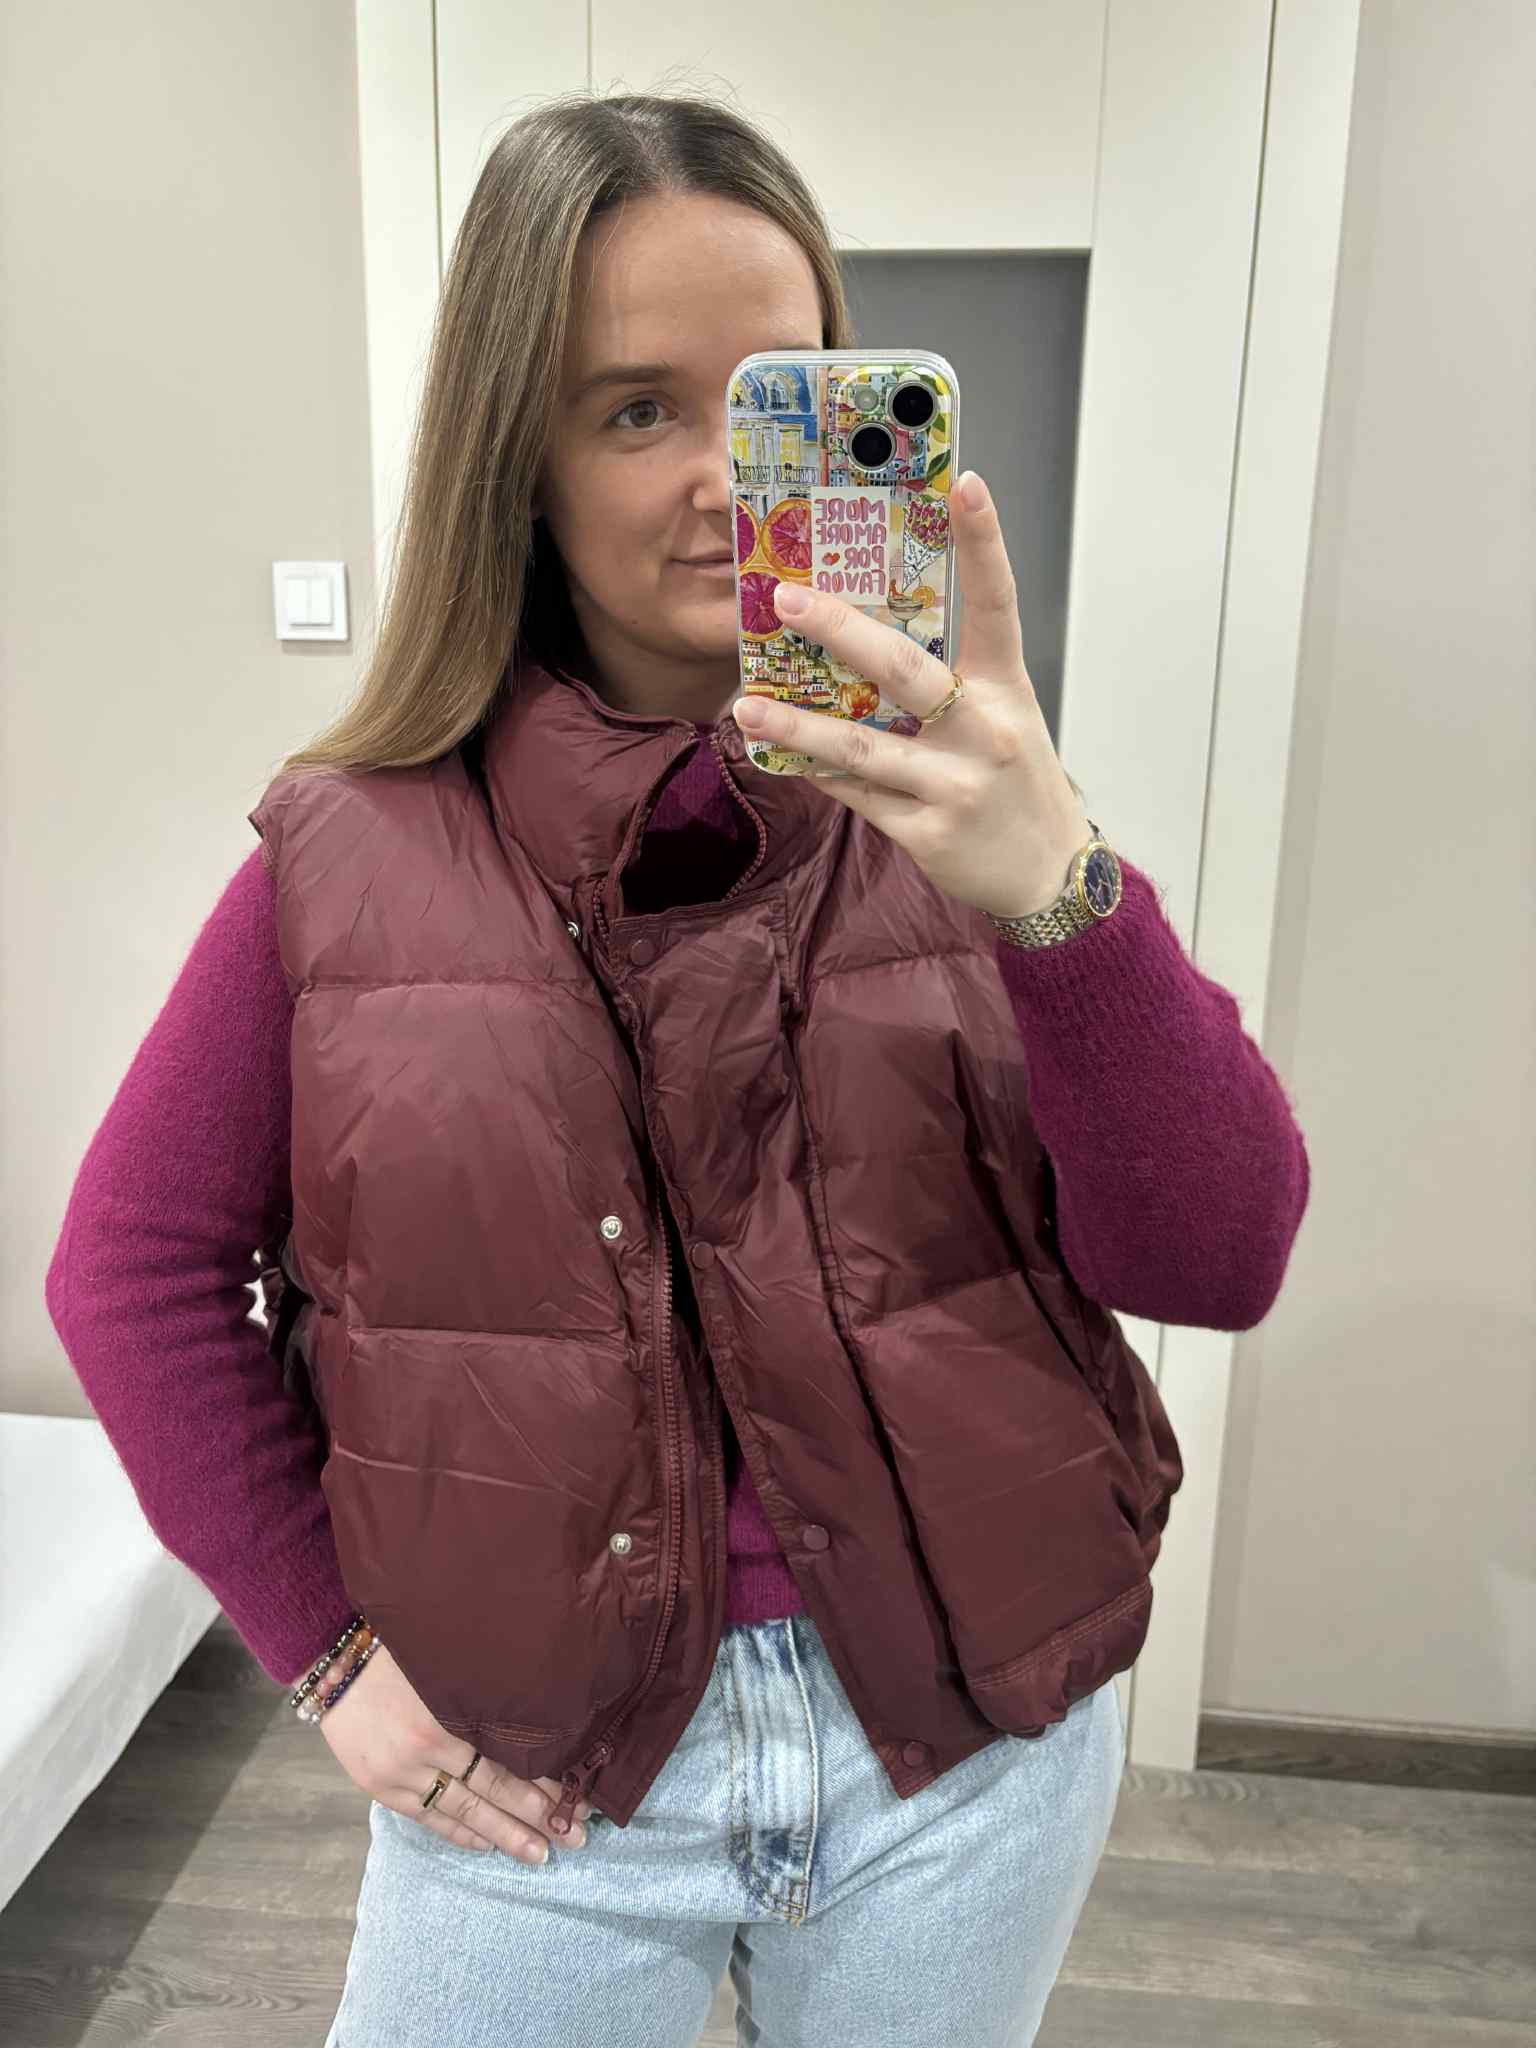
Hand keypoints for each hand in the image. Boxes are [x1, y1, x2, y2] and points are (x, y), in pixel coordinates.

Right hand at [314, 1641, 594, 1862]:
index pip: (507, 1759)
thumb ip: (482, 1693)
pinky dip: (459, 1833)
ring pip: (463, 1812)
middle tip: (576, 1837)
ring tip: (540, 1854)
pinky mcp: (382, 1788)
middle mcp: (428, 1747)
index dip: (543, 1783)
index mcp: (449, 1712)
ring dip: (504, 1835)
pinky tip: (486, 1845)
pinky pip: (428, 1819)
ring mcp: (402, 1773)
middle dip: (537, 1817)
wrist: (333, 1664)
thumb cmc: (397, 1652)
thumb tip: (532, 1718)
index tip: (577, 1798)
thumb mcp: (446, 1663)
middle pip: (492, 1791)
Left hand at [732, 470, 1091, 918]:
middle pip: (904, 670)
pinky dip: (816, 774)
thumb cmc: (1014, 782)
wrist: (1047, 875)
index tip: (966, 484)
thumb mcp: (1002, 719)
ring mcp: (955, 784)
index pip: (996, 603)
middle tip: (785, 601)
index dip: (984, 543)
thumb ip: (949, 681)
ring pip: (861, 748)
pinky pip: (857, 796)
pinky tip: (778, 757)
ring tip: (745, 708)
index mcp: (1006, 689)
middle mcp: (984, 730)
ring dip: (796, 728)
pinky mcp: (928, 832)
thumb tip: (859, 637)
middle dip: (840, 631)